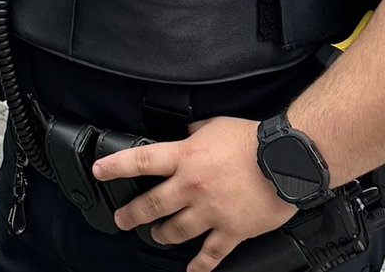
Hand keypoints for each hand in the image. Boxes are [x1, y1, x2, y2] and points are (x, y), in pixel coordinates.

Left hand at [92, 116, 295, 271]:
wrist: (286, 160)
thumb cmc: (251, 140)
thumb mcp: (212, 126)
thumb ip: (192, 134)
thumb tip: (182, 135)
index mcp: (184, 157)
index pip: (140, 161)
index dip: (115, 167)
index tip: (98, 171)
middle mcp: (191, 186)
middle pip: (152, 204)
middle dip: (131, 214)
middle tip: (121, 219)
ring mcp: (211, 211)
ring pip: (176, 230)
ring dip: (162, 235)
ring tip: (154, 236)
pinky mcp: (232, 231)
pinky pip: (211, 253)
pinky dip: (200, 265)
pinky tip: (191, 269)